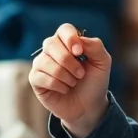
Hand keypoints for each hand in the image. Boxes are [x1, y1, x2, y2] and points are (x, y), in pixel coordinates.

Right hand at [29, 23, 110, 137]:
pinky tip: (64, 89)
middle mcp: (52, 49)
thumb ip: (95, 46)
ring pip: (46, 62)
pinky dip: (58, 86)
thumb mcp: (103, 62)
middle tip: (81, 74)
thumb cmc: (94, 82)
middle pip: (51, 44)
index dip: (70, 39)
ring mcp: (41, 63)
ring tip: (73, 83)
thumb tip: (78, 40)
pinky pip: (42, 77)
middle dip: (70, 62)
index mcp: (68, 41)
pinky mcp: (35, 78)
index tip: (79, 52)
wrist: (89, 107)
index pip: (64, 30)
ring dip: (66, 76)